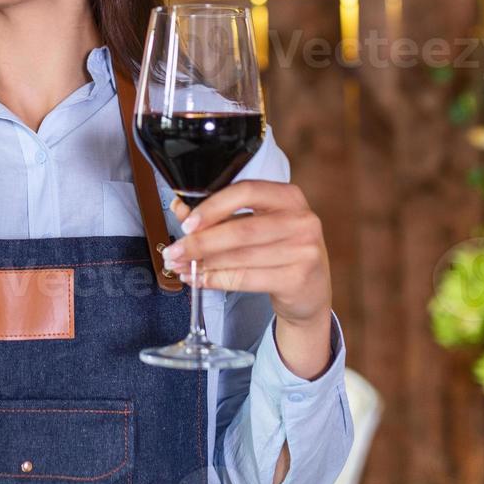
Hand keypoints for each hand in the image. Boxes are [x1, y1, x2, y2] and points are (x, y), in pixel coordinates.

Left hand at [163, 180, 332, 357]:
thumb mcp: (255, 226)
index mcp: (289, 197)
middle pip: (241, 229)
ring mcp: (304, 251)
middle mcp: (301, 220)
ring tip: (180, 266)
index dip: (214, 206)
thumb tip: (180, 210)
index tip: (187, 222)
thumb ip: (220, 216)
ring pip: (240, 257)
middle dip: (201, 242)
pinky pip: (246, 279)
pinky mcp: (297, 279)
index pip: (247, 191)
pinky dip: (216, 280)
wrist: (309, 292)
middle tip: (174, 251)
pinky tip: (199, 279)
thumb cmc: (278, 251)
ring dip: (203, 263)